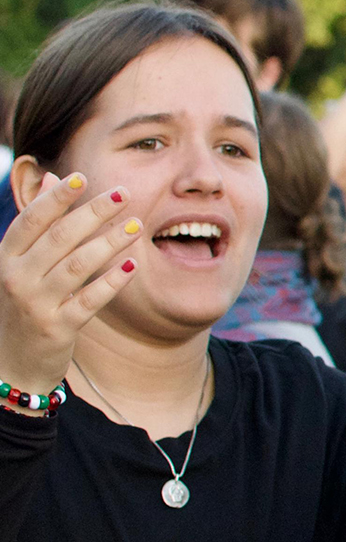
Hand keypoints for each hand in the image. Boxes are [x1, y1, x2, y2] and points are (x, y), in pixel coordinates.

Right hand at [0, 172, 143, 392]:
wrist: (10, 364)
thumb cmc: (21, 304)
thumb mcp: (18, 263)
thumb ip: (37, 224)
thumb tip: (51, 178)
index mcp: (4, 258)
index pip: (31, 220)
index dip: (56, 198)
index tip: (83, 177)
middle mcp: (15, 278)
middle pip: (59, 238)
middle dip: (93, 213)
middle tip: (124, 194)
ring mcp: (35, 304)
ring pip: (77, 266)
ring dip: (110, 242)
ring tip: (136, 225)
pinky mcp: (57, 328)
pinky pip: (90, 300)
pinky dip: (113, 281)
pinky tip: (133, 264)